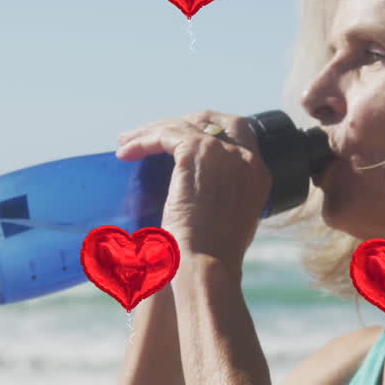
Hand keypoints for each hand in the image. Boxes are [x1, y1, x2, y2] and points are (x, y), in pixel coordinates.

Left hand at [115, 111, 270, 271]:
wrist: (208, 263)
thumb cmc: (213, 258)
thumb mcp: (231, 223)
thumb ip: (225, 199)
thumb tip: (204, 189)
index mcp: (258, 174)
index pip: (239, 132)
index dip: (211, 128)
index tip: (188, 132)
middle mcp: (245, 158)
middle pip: (213, 121)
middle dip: (184, 121)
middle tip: (155, 129)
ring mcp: (223, 152)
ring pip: (183, 126)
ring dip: (153, 130)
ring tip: (128, 140)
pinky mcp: (196, 152)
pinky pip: (165, 134)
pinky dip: (143, 140)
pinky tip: (126, 152)